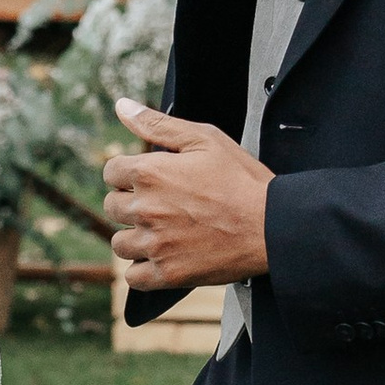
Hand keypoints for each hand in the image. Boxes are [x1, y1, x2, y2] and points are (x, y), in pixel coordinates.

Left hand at [103, 100, 271, 288]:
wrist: (272, 225)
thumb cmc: (243, 181)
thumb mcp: (204, 139)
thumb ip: (157, 124)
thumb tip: (122, 107)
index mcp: (150, 174)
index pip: (111, 172)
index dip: (129, 172)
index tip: (148, 178)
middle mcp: (146, 210)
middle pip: (112, 207)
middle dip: (131, 202)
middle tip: (161, 204)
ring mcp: (156, 245)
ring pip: (120, 243)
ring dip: (134, 236)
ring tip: (161, 231)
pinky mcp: (168, 274)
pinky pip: (133, 277)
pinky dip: (143, 269)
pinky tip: (161, 256)